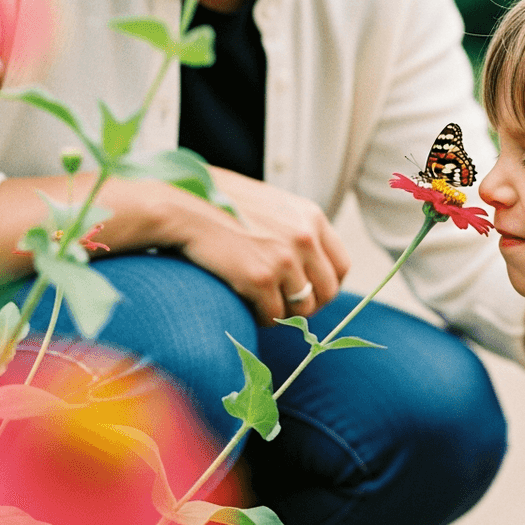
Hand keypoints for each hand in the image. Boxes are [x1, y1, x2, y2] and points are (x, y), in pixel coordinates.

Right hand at [176, 168, 349, 324]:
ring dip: (282, 314)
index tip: (310, 294)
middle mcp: (305, 237)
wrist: (184, 207)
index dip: (327, 286)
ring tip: (260, 304)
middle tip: (285, 308)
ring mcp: (284, 258)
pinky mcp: (260, 277)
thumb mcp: (271, 206)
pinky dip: (261, 318)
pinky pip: (273, 316)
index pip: (341, 266)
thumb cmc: (220, 206)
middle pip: (327, 293)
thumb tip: (309, 267)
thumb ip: (294, 229)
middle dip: (307, 307)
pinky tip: (245, 304)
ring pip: (300, 309)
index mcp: (311, 217)